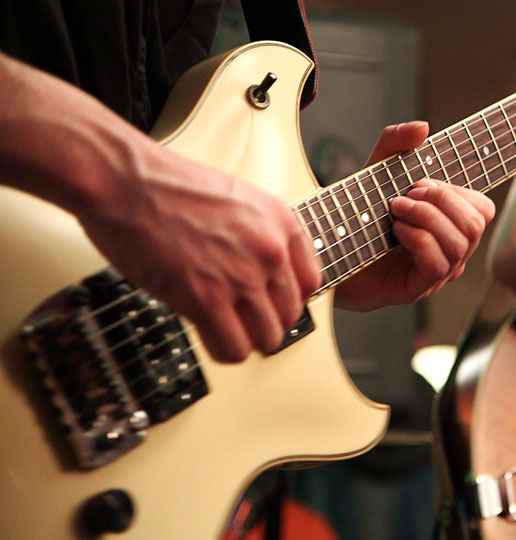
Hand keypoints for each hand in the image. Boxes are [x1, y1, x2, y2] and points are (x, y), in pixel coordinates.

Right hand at [77, 143, 320, 362]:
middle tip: (241, 318)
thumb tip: (261, 271)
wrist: (125, 180)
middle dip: (266, 321)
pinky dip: (224, 350)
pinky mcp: (206, 299)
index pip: (310, 282)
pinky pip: (235, 348)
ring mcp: (242, 277)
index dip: (287, 298)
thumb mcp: (236, 199)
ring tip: (225, 329)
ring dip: (247, 339)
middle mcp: (270, 251)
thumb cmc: (166, 185)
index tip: (269, 302)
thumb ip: (257, 234)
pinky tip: (208, 335)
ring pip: (268, 338)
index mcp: (281, 222)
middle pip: (291, 314)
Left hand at [334, 122, 494, 310]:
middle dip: (442, 202)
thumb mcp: (376, 170)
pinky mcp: (416, 288)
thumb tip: (423, 128)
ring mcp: (436, 273)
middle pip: (476, 225)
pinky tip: (395, 231)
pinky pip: (437, 264)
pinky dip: (417, 240)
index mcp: (450, 225)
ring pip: (459, 245)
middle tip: (405, 196)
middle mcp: (450, 251)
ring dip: (426, 218)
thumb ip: (396, 143)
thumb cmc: (359, 217)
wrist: (327, 252)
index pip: (483, 209)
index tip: (420, 183)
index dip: (457, 192)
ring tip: (395, 210)